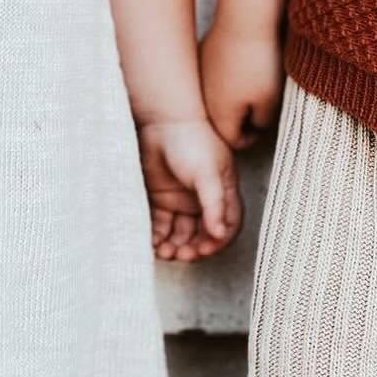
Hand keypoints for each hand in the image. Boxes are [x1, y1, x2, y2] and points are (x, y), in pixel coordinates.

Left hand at [138, 120, 242, 260]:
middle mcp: (203, 201)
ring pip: (180, 235)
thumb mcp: (208, 173)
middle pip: (201, 236)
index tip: (201, 251)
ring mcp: (181, 202)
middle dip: (191, 249)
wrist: (161, 122)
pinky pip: (160, 226)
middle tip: (179, 254)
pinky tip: (151, 243)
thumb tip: (220, 233)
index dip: (215, 243)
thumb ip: (215, 204)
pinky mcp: (161, 200)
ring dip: (173, 247)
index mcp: (222, 194)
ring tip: (163, 251)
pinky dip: (156, 237)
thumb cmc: (191, 141)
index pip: (225, 228)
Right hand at [200, 20, 283, 148]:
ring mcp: (200, 77)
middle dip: (243, 119)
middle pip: (223, 122)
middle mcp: (202, 101)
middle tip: (264, 105)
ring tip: (255, 83)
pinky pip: (214, 78)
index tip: (268, 121)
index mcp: (218, 117)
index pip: (235, 141)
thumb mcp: (270, 101)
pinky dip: (227, 78)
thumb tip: (255, 126)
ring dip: (235, 98)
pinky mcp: (202, 57)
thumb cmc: (259, 62)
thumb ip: (261, 123)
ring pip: (217, 99)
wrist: (244, 19)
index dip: (255, 136)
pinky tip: (243, 66)